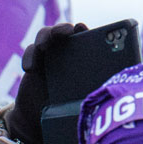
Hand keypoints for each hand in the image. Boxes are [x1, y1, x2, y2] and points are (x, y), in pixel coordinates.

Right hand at [8, 22, 87, 143]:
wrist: (39, 115)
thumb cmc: (67, 106)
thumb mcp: (84, 97)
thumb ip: (94, 89)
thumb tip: (113, 92)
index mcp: (83, 54)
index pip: (85, 36)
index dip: (83, 30)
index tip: (80, 28)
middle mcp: (66, 50)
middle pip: (64, 31)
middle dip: (62, 28)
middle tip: (63, 32)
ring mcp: (48, 53)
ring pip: (45, 35)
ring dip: (44, 36)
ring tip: (42, 46)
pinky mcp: (33, 60)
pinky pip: (30, 52)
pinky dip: (29, 56)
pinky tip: (30, 68)